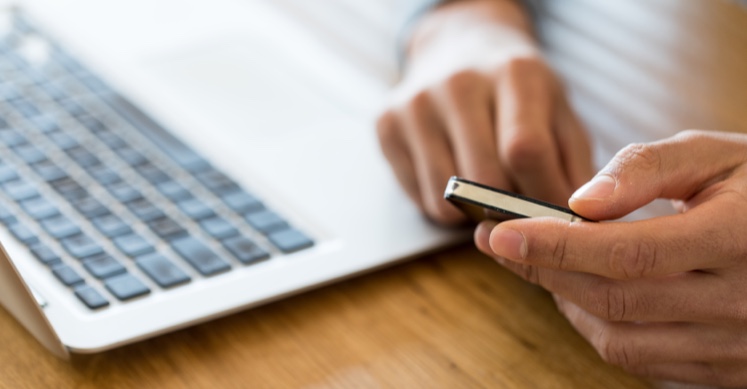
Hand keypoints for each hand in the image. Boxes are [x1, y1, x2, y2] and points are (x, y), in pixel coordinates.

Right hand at [376, 0, 593, 224]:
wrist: (459, 45)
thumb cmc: (518, 89)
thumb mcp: (559, 111)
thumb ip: (573, 165)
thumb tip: (576, 225)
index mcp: (514, 73)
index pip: (525, 150)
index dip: (542, 196)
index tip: (553, 217)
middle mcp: (459, 83)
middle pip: (483, 178)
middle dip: (506, 211)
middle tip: (517, 212)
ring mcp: (416, 104)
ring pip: (445, 198)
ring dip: (471, 215)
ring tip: (486, 196)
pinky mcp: (386, 124)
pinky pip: (418, 197)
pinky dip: (442, 206)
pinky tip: (456, 181)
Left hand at [475, 130, 746, 386]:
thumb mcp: (714, 155)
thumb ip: (645, 169)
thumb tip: (579, 202)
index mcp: (740, 238)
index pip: (630, 252)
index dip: (557, 245)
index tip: (499, 231)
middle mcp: (743, 302)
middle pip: (615, 300)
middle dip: (544, 270)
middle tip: (499, 242)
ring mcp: (739, 345)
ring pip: (623, 342)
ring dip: (567, 304)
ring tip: (540, 265)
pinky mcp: (730, 370)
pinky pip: (646, 363)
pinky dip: (601, 330)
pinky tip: (583, 295)